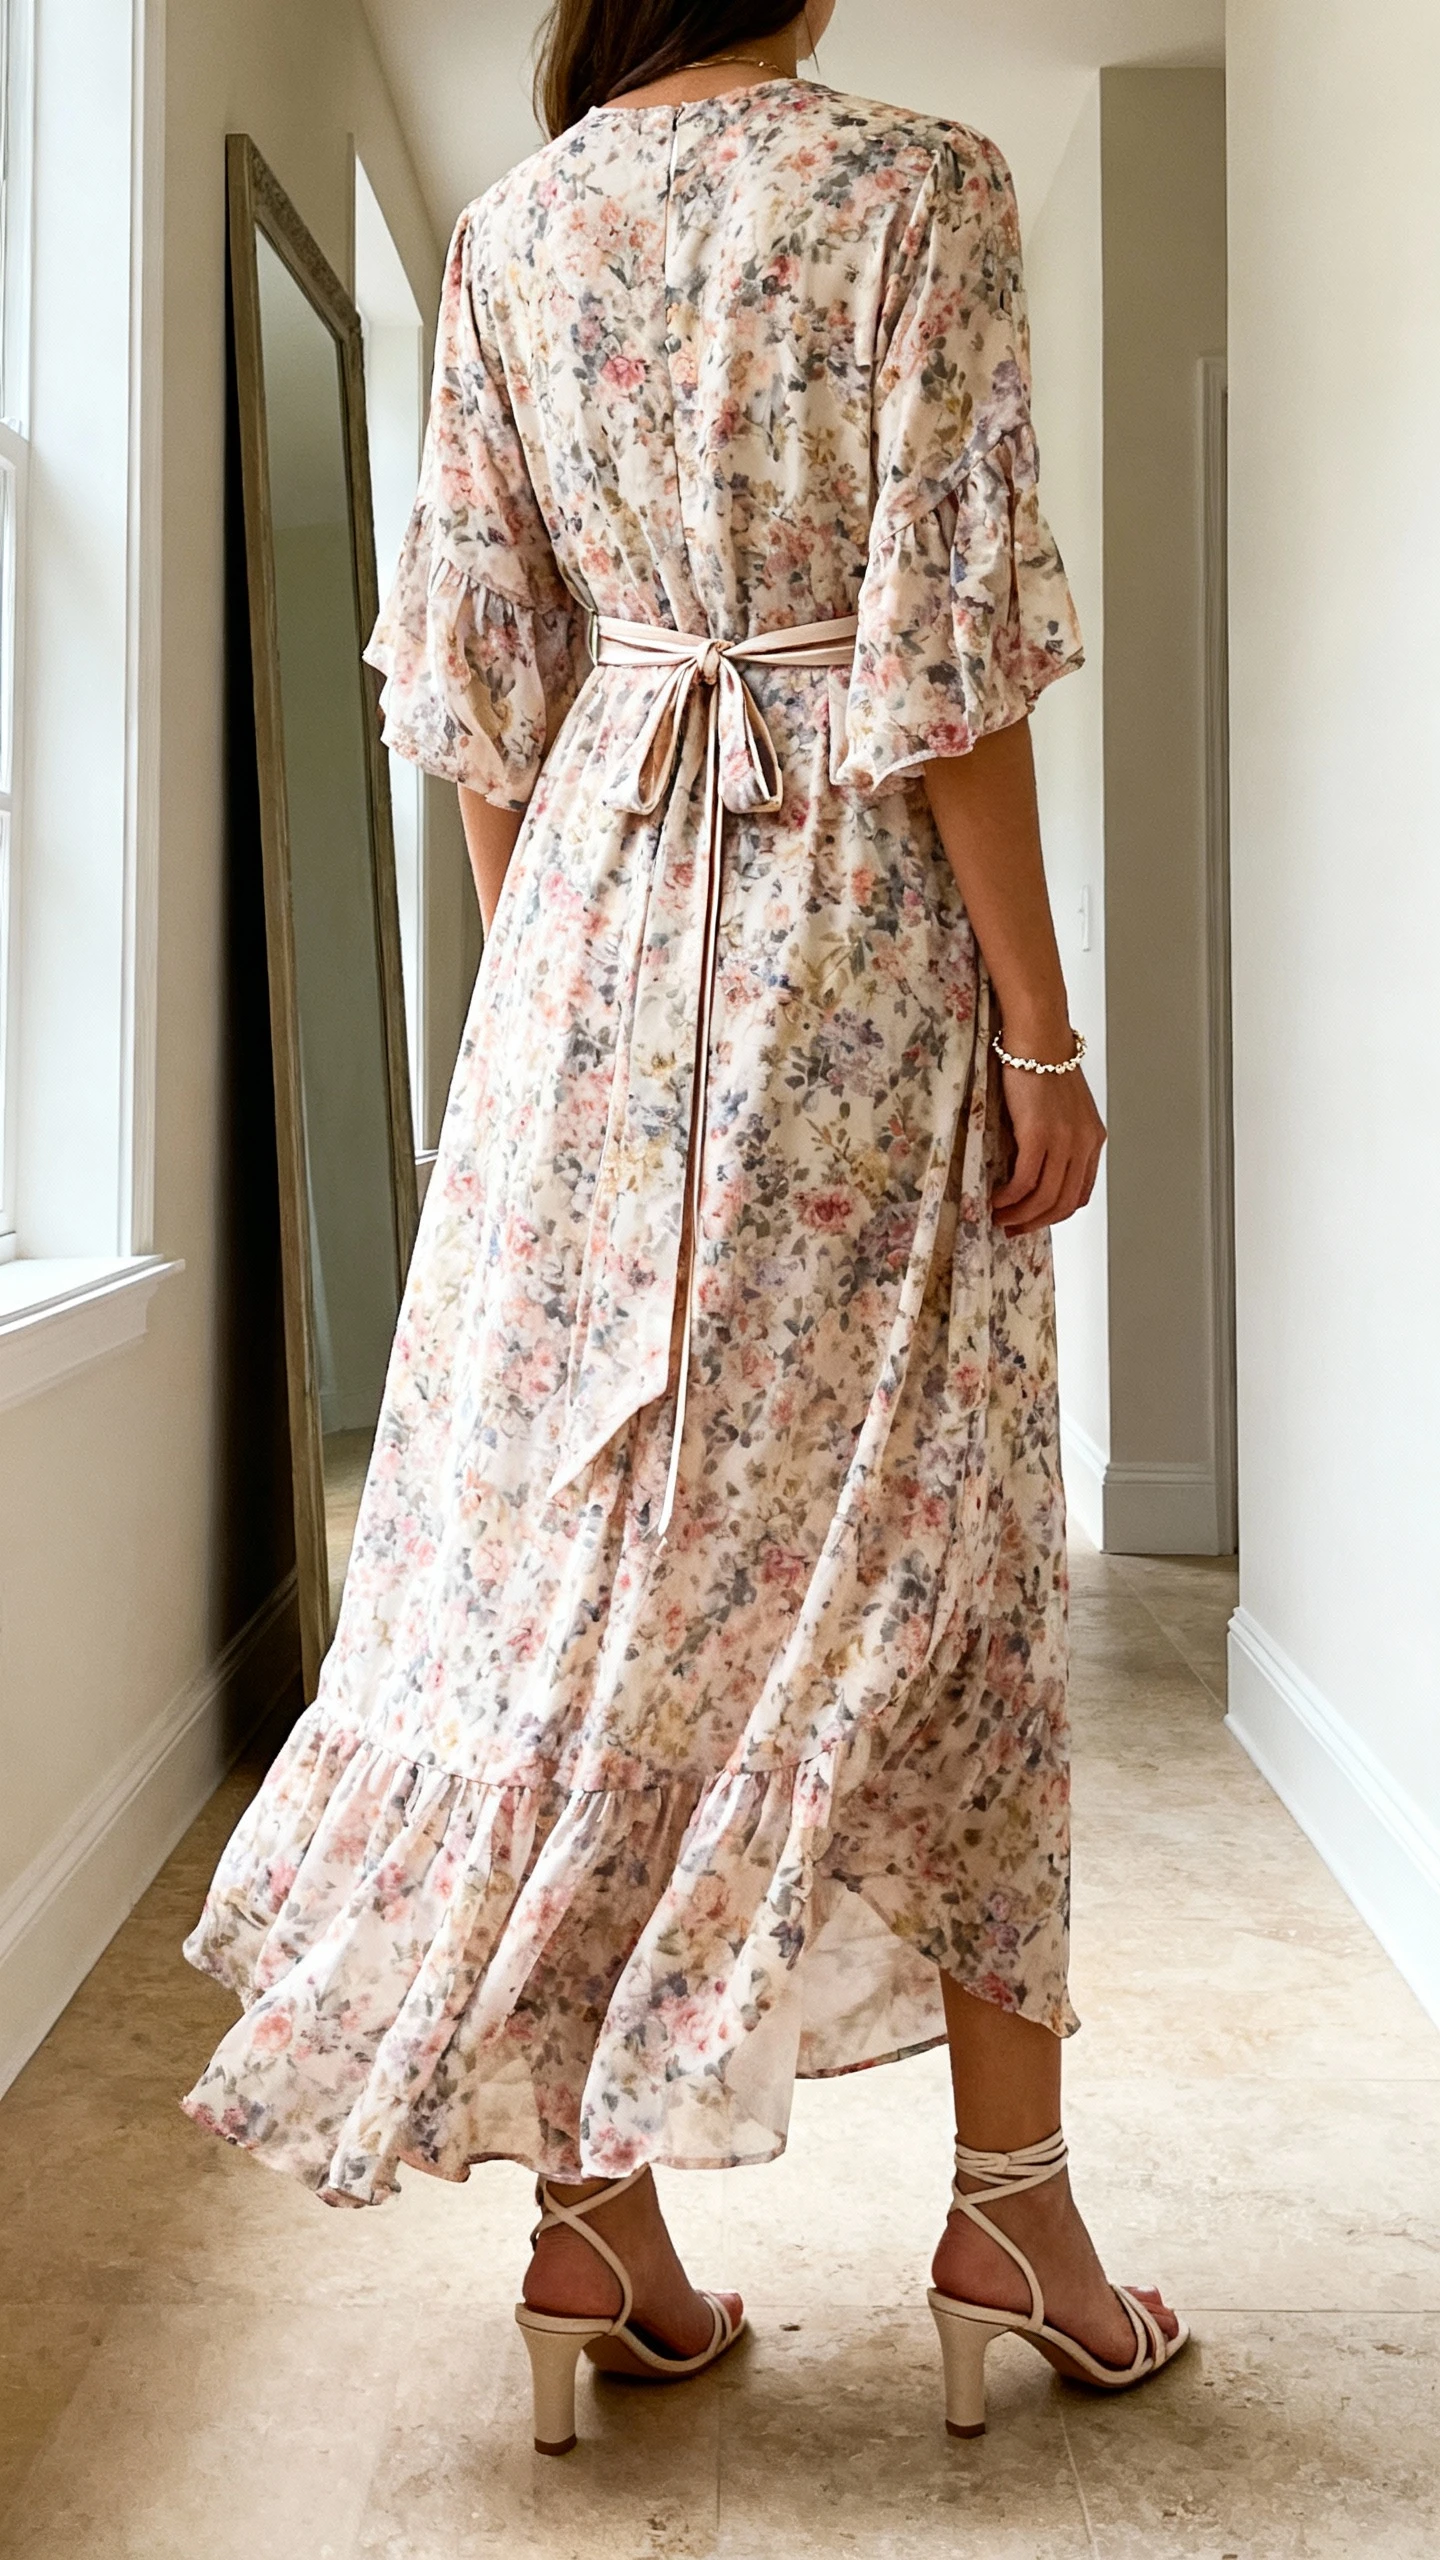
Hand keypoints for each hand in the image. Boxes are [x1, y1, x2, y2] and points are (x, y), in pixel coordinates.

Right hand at [991, 1061, 1104, 1236]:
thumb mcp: (1060, 1107)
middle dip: (1036, 1223)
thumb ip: (1057, 1136)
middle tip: (1011, 1228)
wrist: (1038, 1036)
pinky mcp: (1040, 1135)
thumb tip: (1033, 1165)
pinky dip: (1009, 1198)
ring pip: (1045, 1198)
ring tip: (998, 1216)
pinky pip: (1025, 1182)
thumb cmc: (1042, 1064)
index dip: (1055, 1214)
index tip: (1032, 1219)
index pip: (1080, 1193)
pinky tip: (995, 1198)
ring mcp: (1064, 1141)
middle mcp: (1084, 1144)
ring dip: (1019, 1215)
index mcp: (1093, 1139)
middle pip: (1064, 1203)